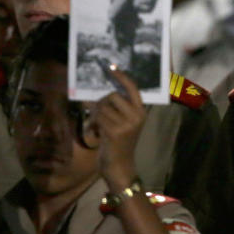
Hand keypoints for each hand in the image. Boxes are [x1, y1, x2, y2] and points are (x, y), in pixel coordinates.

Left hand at [94, 67, 146, 190]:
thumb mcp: (124, 123)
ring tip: (96, 123)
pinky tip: (94, 129)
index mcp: (141, 112)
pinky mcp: (114, 132)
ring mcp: (126, 124)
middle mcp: (136, 116)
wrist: (119, 166)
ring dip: (95, 113)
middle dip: (101, 101)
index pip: (132, 88)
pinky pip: (98, 117)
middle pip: (112, 95)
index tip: (111, 67)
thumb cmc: (119, 143)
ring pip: (103, 107)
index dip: (121, 77)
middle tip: (97, 111)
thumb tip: (102, 90)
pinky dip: (93, 121)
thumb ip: (118, 108)